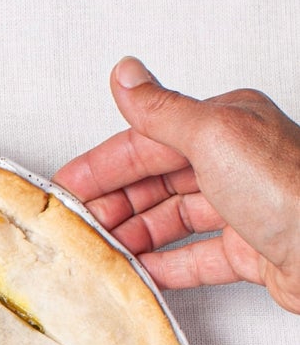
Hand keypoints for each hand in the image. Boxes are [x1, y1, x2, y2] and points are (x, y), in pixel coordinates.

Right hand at [53, 56, 299, 312]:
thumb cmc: (290, 189)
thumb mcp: (213, 135)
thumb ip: (161, 111)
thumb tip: (126, 75)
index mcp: (227, 124)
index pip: (147, 141)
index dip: (102, 165)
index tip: (66, 187)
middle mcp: (235, 161)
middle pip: (156, 180)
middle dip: (112, 202)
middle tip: (76, 225)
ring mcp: (242, 207)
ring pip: (171, 218)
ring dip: (132, 233)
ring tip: (99, 249)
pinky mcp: (250, 250)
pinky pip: (193, 257)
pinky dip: (162, 264)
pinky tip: (140, 270)